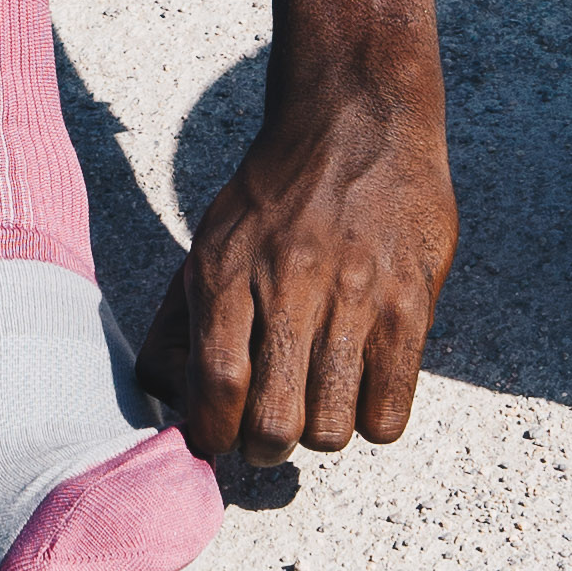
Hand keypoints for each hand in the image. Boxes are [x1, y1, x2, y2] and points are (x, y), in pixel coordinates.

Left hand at [137, 57, 455, 465]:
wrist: (357, 122)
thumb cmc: (276, 195)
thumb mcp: (211, 241)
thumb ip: (182, 320)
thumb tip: (162, 394)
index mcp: (228, 272)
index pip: (217, 386)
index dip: (213, 433)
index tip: (216, 440)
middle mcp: (290, 287)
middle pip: (274, 424)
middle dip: (265, 449)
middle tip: (269, 434)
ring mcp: (356, 299)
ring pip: (332, 430)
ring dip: (319, 434)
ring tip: (318, 406)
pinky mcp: (409, 306)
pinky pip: (388, 413)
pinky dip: (369, 422)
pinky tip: (361, 391)